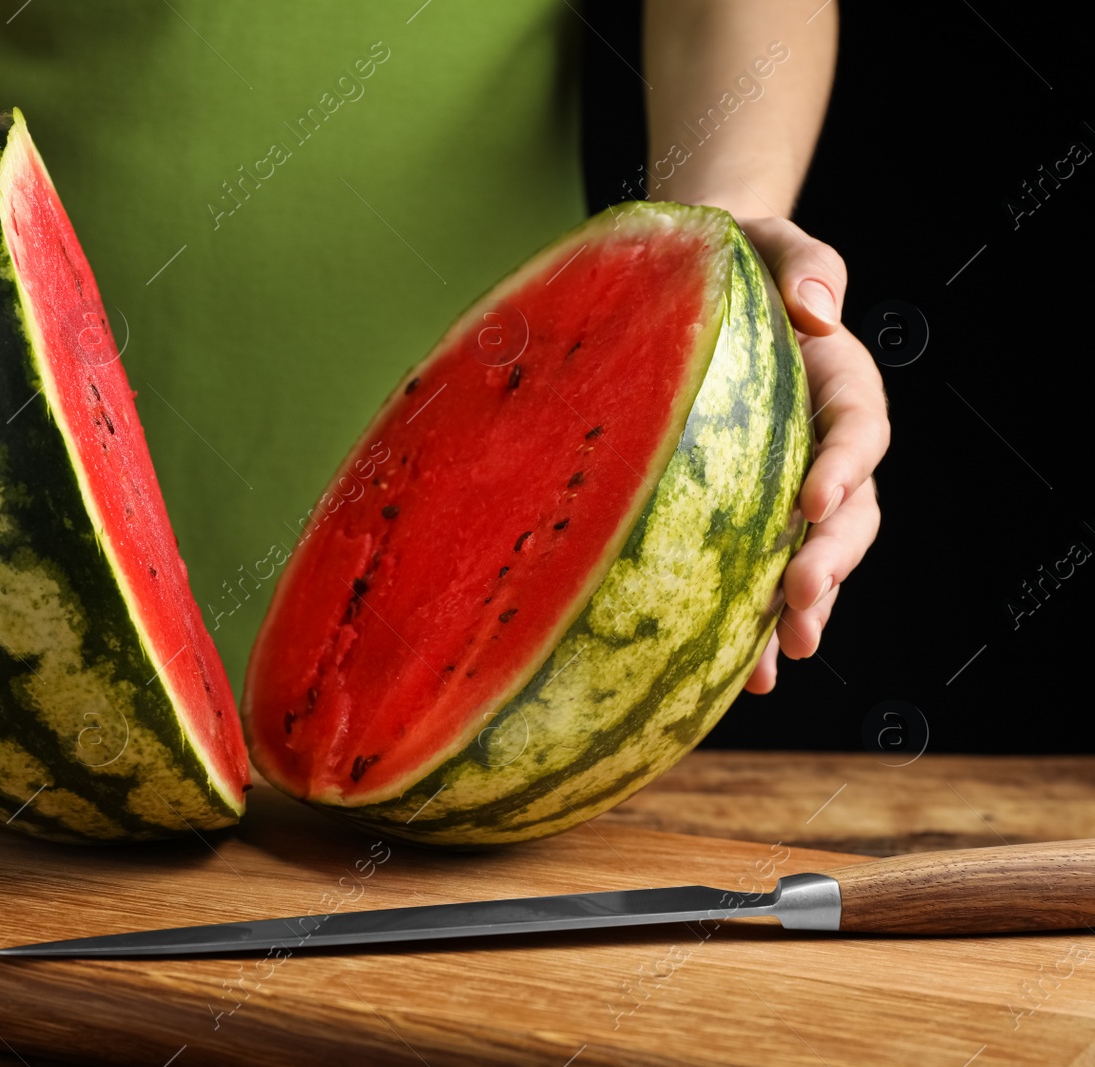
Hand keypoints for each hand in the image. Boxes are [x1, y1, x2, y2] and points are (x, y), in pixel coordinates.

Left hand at [735, 215, 889, 693]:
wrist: (696, 292)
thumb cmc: (732, 259)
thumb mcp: (764, 240)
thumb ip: (800, 260)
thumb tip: (818, 309)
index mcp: (839, 384)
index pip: (858, 428)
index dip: (847, 466)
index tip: (818, 498)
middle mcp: (826, 447)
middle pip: (850, 513)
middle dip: (831, 562)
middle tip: (802, 603)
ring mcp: (793, 489)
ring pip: (815, 558)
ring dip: (802, 609)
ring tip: (778, 657)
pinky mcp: (753, 517)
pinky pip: (762, 575)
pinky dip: (755, 624)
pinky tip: (742, 675)